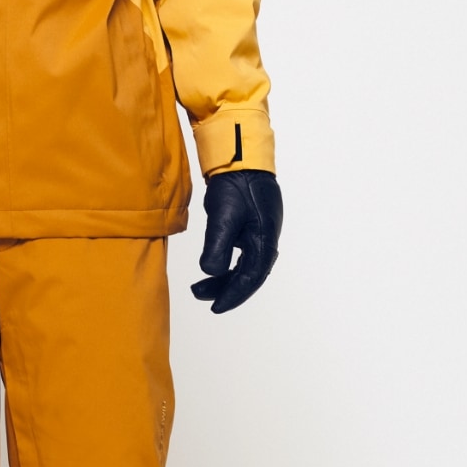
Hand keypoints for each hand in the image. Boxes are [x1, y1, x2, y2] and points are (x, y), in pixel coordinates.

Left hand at [190, 169, 281, 312]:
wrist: (242, 159)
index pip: (250, 278)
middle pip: (249, 276)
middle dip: (226, 290)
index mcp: (264, 241)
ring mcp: (261, 234)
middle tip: (202, 297)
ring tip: (200, 287)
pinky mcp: (253, 227)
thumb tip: (211, 272)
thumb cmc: (236, 186)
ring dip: (225, 279)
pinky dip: (228, 265)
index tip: (215, 307)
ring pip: (245, 267)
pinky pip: (243, 256)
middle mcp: (267, 241)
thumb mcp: (223, 216)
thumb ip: (217, 246)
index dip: (233, 295)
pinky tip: (215, 268)